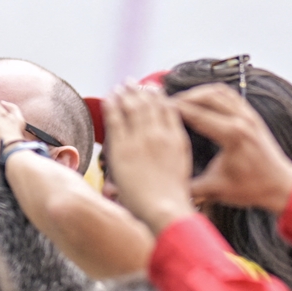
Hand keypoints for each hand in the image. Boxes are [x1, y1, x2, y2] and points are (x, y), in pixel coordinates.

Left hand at [103, 87, 197, 233]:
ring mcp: (141, 138)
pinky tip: (109, 97)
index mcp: (177, 139)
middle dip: (140, 91)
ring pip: (132, 106)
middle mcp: (160, 134)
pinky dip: (112, 104)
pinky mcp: (123, 146)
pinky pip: (116, 118)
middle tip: (133, 82)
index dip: (159, 96)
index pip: (168, 109)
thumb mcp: (181, 169)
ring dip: (126, 93)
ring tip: (121, 86)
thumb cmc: (173, 198)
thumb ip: (173, 154)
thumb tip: (167, 149)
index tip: (154, 89)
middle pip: (149, 104)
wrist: (164, 208)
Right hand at [172, 85, 291, 212]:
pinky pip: (229, 94)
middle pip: (206, 96)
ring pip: (218, 91)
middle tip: (166, 104)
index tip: (157, 109)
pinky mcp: (252, 115)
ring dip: (198, 93)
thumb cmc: (251, 189)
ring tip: (181, 101)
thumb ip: (189, 187)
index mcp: (233, 135)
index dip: (175, 110)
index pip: (197, 115)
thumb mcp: (216, 190)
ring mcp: (249, 115)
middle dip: (184, 98)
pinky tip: (200, 101)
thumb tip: (165, 186)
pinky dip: (212, 93)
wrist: (281, 186)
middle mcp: (242, 120)